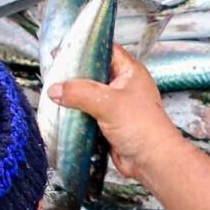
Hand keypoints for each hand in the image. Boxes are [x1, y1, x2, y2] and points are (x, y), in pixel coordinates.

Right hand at [47, 43, 182, 182]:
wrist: (152, 161)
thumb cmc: (145, 129)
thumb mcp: (109, 103)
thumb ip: (80, 93)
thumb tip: (57, 89)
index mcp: (130, 72)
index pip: (105, 49)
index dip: (85, 48)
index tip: (64, 51)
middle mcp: (123, 87)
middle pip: (94, 73)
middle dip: (76, 75)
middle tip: (57, 74)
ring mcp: (117, 106)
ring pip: (90, 95)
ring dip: (76, 98)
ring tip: (57, 94)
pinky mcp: (110, 124)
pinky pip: (90, 114)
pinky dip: (79, 115)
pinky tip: (66, 114)